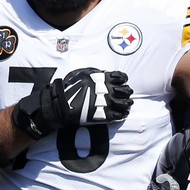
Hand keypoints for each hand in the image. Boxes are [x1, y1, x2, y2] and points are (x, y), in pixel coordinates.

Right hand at [12, 68, 131, 138]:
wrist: (62, 104)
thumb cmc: (70, 88)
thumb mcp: (82, 74)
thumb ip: (95, 73)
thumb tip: (103, 73)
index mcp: (102, 79)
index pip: (121, 77)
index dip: (123, 80)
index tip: (122, 83)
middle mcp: (107, 90)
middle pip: (125, 90)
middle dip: (127, 92)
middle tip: (127, 94)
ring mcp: (106, 103)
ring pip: (125, 103)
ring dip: (127, 104)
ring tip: (127, 105)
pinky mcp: (104, 115)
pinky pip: (119, 115)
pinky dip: (122, 114)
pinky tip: (122, 114)